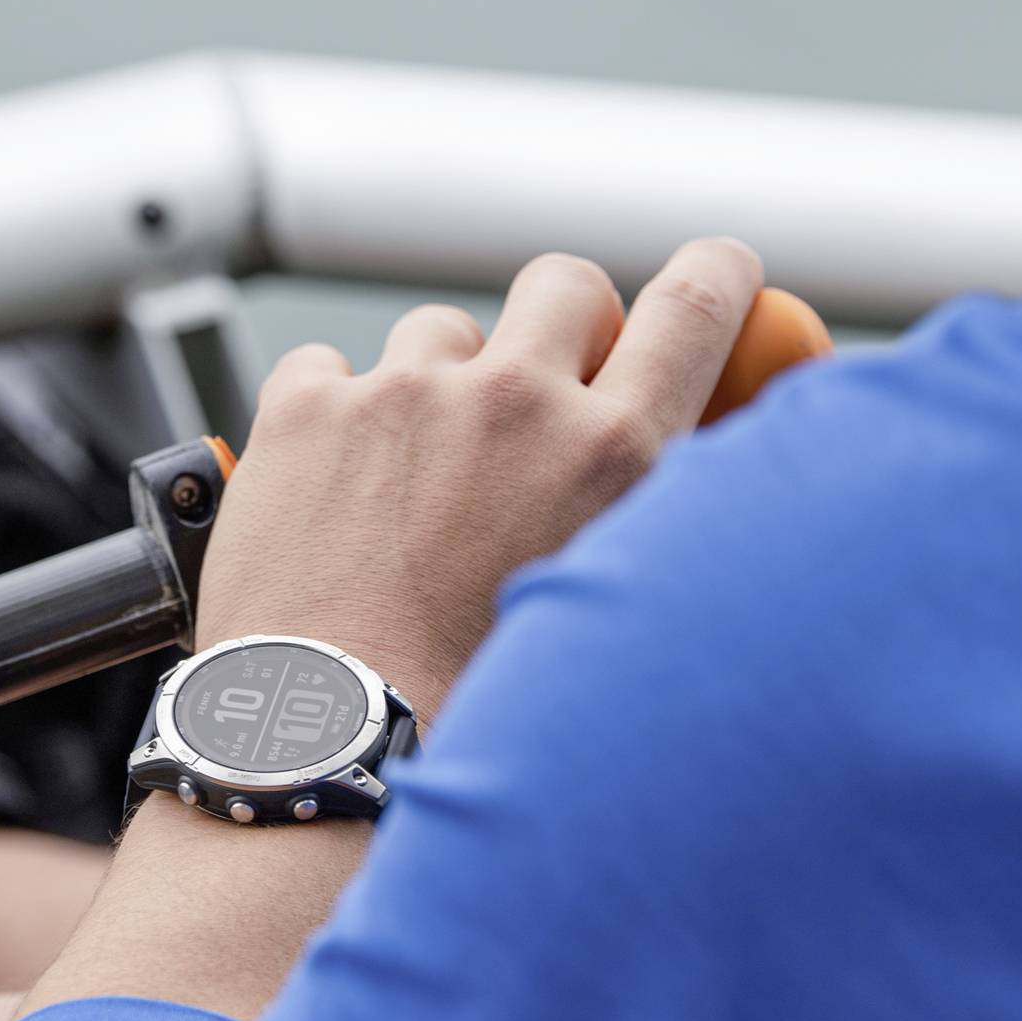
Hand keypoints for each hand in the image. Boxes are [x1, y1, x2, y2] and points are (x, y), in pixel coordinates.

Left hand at [194, 239, 767, 721]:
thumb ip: (648, 519)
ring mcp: (401, 396)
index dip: (715, 272)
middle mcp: (513, 403)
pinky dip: (338, 415)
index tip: (715, 271)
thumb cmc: (472, 715)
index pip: (695, 306)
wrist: (324, 749)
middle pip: (565, 285)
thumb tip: (682, 457)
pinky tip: (338, 496)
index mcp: (611, 455)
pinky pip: (332, 366)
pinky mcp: (306, 407)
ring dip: (441, 385)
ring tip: (418, 489)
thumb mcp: (607, 612)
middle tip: (544, 387)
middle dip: (564, 321)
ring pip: (443, 332)